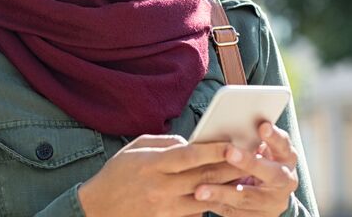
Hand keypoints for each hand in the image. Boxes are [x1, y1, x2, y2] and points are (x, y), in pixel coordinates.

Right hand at [78, 134, 244, 216]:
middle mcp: (161, 186)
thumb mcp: (135, 148)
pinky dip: (212, 203)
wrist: (99, 209)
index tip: (234, 143)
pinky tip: (226, 196)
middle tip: (253, 158)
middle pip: (204, 177)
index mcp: (152, 164)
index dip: (214, 149)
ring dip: (228, 188)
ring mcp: (165, 207)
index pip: (189, 155)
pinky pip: (196, 212)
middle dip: (231, 167)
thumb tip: (190, 142)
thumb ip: (164, 143)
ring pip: (206, 197)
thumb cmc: (117, 174)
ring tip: (247, 178)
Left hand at [191, 122, 298, 216]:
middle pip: (272, 173)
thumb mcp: (260, 148)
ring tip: (200, 190)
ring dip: (223, 193)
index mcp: (286, 158)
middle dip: (249, 162)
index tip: (262, 126)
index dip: (274, 137)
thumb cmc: (257, 160)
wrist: (268, 194)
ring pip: (248, 197)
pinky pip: (236, 212)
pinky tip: (200, 200)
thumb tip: (225, 125)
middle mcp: (285, 180)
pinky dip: (217, 204)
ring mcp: (274, 202)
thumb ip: (249, 139)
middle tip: (229, 151)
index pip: (284, 145)